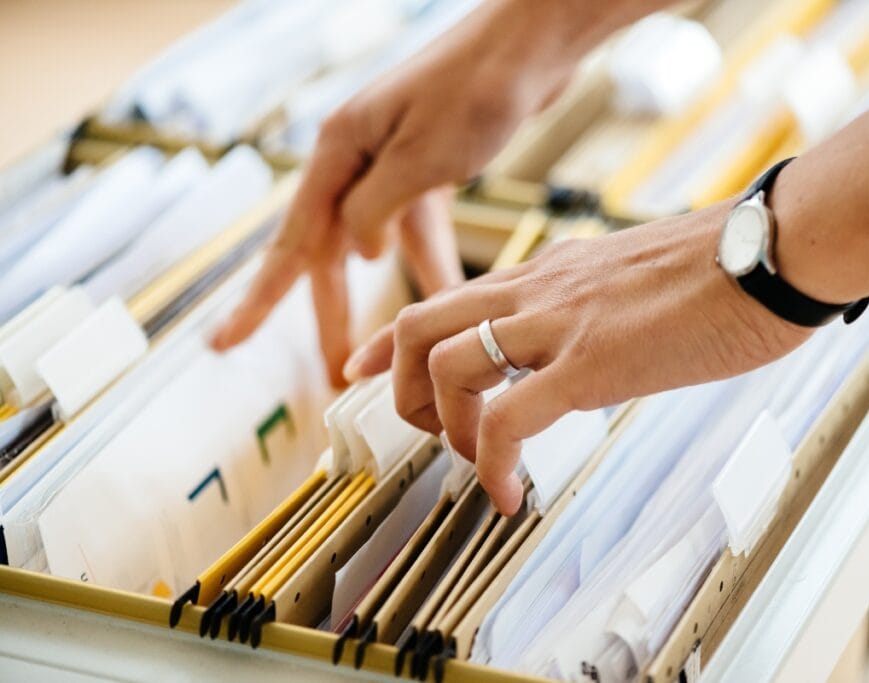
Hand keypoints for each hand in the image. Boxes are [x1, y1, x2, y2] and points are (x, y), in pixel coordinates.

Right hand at [210, 0, 576, 383]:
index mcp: (337, 150)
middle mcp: (355, 156)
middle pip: (329, 251)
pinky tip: (438, 298)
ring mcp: (390, 162)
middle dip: (327, 314)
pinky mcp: (428, 166)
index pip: (292, 240)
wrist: (531, 44)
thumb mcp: (418, 159)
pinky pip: (417, 230)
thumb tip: (357, 253)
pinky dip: (427, 265)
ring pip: (372, 245)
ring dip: (377, 298)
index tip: (227, 342)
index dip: (261, 298)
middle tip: (331, 375)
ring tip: (374, 352)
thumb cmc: (476, 87)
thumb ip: (377, 211)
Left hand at [344, 202, 812, 513]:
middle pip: (416, 327)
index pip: (442, 297)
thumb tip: (578, 354)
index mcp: (548, 273)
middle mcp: (537, 291)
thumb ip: (589, 310)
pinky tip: (511, 494)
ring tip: (483, 464)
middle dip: (398, 389)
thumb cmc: (724, 267)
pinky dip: (493, 465)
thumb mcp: (632, 283)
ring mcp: (559, 323)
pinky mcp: (592, 362)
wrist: (777, 249)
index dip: (383, 339)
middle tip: (433, 433)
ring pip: (443, 367)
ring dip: (446, 429)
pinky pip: (508, 419)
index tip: (359, 368)